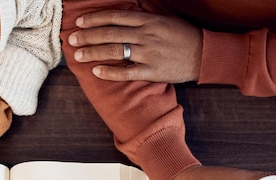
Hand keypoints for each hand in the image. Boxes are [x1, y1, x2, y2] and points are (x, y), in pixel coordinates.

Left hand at [68, 9, 202, 82]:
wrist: (204, 54)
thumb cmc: (182, 36)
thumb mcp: (164, 19)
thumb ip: (143, 16)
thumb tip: (124, 12)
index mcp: (148, 20)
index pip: (116, 17)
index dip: (96, 19)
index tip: (80, 22)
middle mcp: (146, 35)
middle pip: (110, 34)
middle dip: (88, 36)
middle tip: (71, 39)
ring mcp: (149, 53)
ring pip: (115, 51)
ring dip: (93, 53)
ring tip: (78, 56)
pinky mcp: (152, 71)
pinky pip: (127, 72)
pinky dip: (110, 72)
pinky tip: (96, 72)